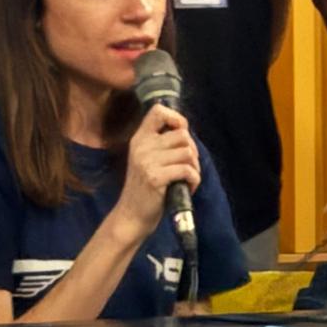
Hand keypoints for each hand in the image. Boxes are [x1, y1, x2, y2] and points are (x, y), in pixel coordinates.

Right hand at [116, 105, 200, 238]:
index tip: (181, 135)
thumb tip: (186, 133)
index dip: (176, 118)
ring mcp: (147, 161)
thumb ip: (161, 145)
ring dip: (195, 167)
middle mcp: (142, 146)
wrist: (132, 215)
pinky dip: (194, 179)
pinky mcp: (155, 177)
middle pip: (182, 135)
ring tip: (189, 178)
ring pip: (187, 152)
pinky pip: (187, 170)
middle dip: (193, 151)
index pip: (158, 111)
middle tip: (189, 166)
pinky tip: (189, 187)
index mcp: (139, 138)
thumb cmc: (145, 188)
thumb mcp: (147, 160)